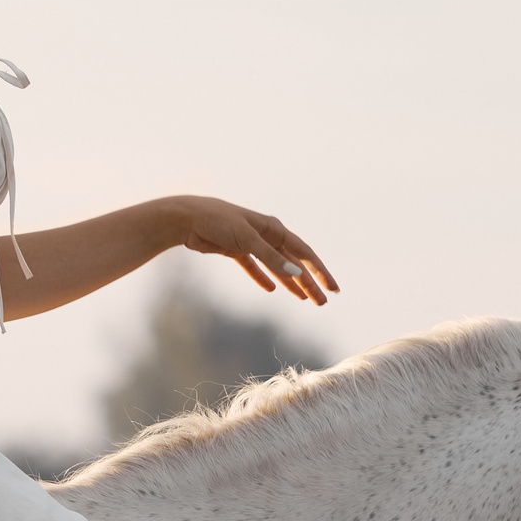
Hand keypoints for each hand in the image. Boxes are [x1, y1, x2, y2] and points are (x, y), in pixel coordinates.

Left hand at [165, 196, 338, 305]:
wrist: (187, 218)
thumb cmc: (218, 222)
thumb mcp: (247, 240)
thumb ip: (271, 258)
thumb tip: (297, 273)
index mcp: (274, 229)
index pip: (304, 253)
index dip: (320, 271)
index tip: (333, 288)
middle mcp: (266, 235)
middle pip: (293, 262)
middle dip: (309, 282)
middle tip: (322, 302)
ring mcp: (251, 243)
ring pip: (277, 266)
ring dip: (290, 282)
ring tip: (305, 299)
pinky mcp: (235, 250)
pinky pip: (254, 267)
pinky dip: (263, 277)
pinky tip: (271, 289)